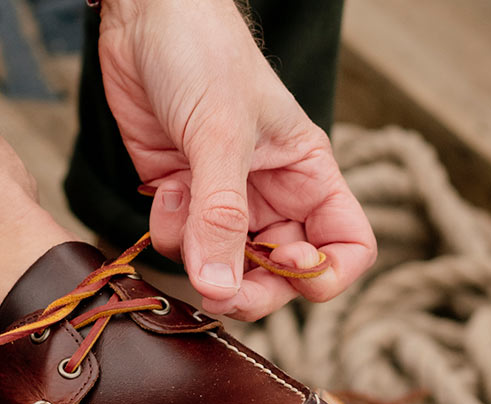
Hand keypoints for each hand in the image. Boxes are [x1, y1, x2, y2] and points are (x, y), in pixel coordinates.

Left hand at [98, 0, 375, 319]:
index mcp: (307, 174)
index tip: (291, 272)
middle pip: (278, 273)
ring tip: (181, 199)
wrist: (145, 20)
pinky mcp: (178, 195)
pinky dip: (167, 228)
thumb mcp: (221, 135)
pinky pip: (178, 241)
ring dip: (195, 249)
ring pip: (221, 264)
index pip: (344, 246)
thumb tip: (220, 286)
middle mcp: (269, 193)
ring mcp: (221, 198)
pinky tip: (161, 187)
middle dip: (249, 288)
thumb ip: (221, 215)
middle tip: (218, 290)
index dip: (326, 275)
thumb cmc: (204, 55)